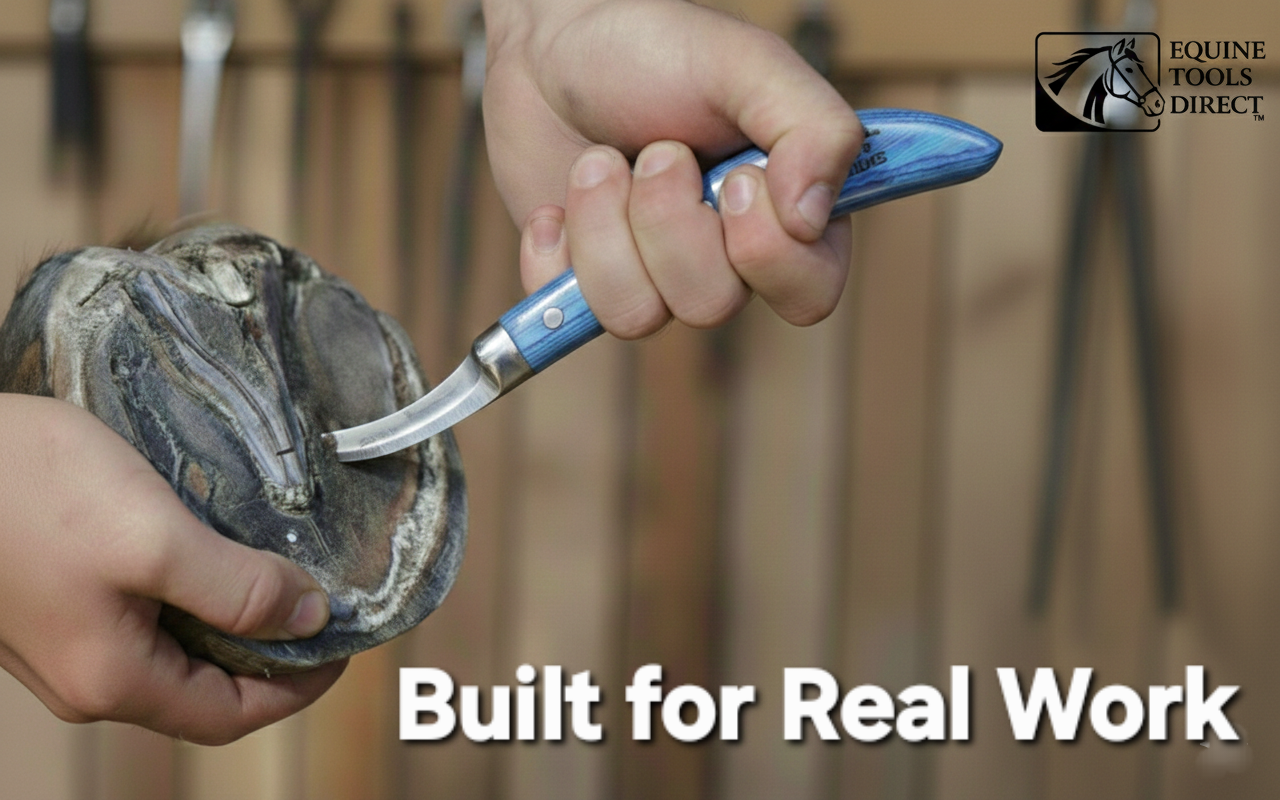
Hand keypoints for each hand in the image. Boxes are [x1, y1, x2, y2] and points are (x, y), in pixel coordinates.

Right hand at [0, 395, 344, 744]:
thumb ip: (237, 589)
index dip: (299, 687)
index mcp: (113, 680)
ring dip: (230, 619)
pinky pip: (140, 619)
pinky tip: (212, 549)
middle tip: (321, 601)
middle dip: (270, 652)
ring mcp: (61, 644)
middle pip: (203, 688)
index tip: (345, 643)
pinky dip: (189, 596)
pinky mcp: (52, 603)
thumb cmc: (32, 490)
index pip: (230, 715)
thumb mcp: (156, 539)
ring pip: (172, 651)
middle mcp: (84, 678)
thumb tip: (311, 620)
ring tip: (279, 570)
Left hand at [482, 0, 861, 335]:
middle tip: (658, 152)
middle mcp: (723, 258)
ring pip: (639, 316)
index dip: (766, 248)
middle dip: (668, 220)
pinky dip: (557, 250)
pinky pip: (571, 317)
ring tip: (601, 161)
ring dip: (606, 224)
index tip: (739, 175)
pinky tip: (559, 203)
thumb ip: (815, 129)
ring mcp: (651, 276)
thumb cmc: (657, 47)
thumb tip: (811, 220)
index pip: (807, 293)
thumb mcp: (751, 65)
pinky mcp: (584, 286)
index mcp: (783, 215)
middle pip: (712, 306)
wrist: (553, 40)